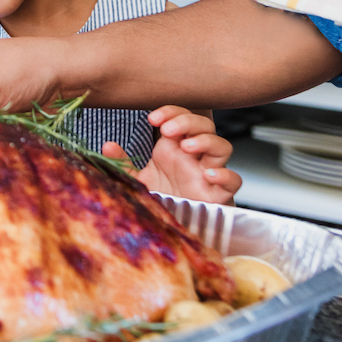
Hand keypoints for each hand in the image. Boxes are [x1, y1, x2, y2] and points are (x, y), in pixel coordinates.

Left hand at [102, 106, 240, 203]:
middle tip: (168, 130)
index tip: (152, 118)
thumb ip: (123, 163)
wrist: (172, 229)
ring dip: (206, 141)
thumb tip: (107, 146)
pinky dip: (226, 175)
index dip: (171, 112)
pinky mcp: (219, 196)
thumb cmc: (161, 200)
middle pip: (204, 126)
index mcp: (174, 149)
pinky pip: (234, 181)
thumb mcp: (137, 180)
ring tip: (187, 146)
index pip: (181, 118)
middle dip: (188, 122)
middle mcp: (194, 158)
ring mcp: (208, 174)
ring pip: (222, 146)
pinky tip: (209, 174)